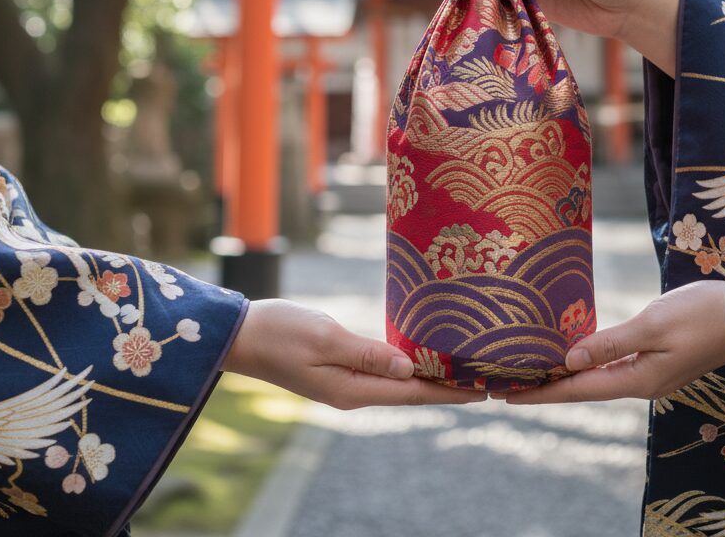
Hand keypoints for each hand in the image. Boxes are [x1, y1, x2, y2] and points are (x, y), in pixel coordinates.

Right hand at [223, 299, 483, 408]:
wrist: (239, 335)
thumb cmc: (280, 331)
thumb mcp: (326, 337)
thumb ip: (368, 354)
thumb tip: (408, 369)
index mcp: (352, 389)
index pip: (413, 393)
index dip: (450, 392)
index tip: (482, 390)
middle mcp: (353, 393)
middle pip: (410, 392)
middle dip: (447, 387)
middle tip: (484, 377)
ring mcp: (344, 384)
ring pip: (398, 384)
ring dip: (429, 377)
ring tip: (462, 368)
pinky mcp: (337, 372)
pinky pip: (381, 373)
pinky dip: (406, 367)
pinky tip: (420, 357)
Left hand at [506, 281, 724, 403]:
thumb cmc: (703, 315)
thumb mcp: (653, 324)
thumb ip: (610, 342)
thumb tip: (569, 359)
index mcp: (638, 379)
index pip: (578, 389)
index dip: (542, 392)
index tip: (507, 396)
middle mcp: (642, 382)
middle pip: (584, 388)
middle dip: (548, 387)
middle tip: (510, 384)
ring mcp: (653, 373)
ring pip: (599, 378)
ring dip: (567, 375)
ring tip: (535, 370)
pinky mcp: (661, 359)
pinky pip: (615, 366)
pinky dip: (590, 362)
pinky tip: (577, 354)